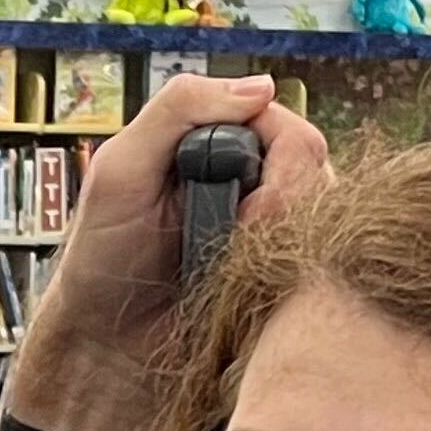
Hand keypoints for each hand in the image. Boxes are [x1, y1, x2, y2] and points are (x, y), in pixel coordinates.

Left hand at [6, 74, 333, 430]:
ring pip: (328, 220)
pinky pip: (324, 273)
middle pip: (318, 172)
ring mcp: (276, 234)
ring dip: (288, 243)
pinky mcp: (285, 283)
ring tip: (238, 269)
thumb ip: (179, 110)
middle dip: (284, 206)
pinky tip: (257, 292)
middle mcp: (257, 183)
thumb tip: (263, 86)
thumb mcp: (121, 168)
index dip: (280, 165)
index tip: (244, 208)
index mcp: (223, 146)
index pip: (291, 132)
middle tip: (238, 241)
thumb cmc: (102, 257)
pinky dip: (297, 280)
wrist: (107, 344)